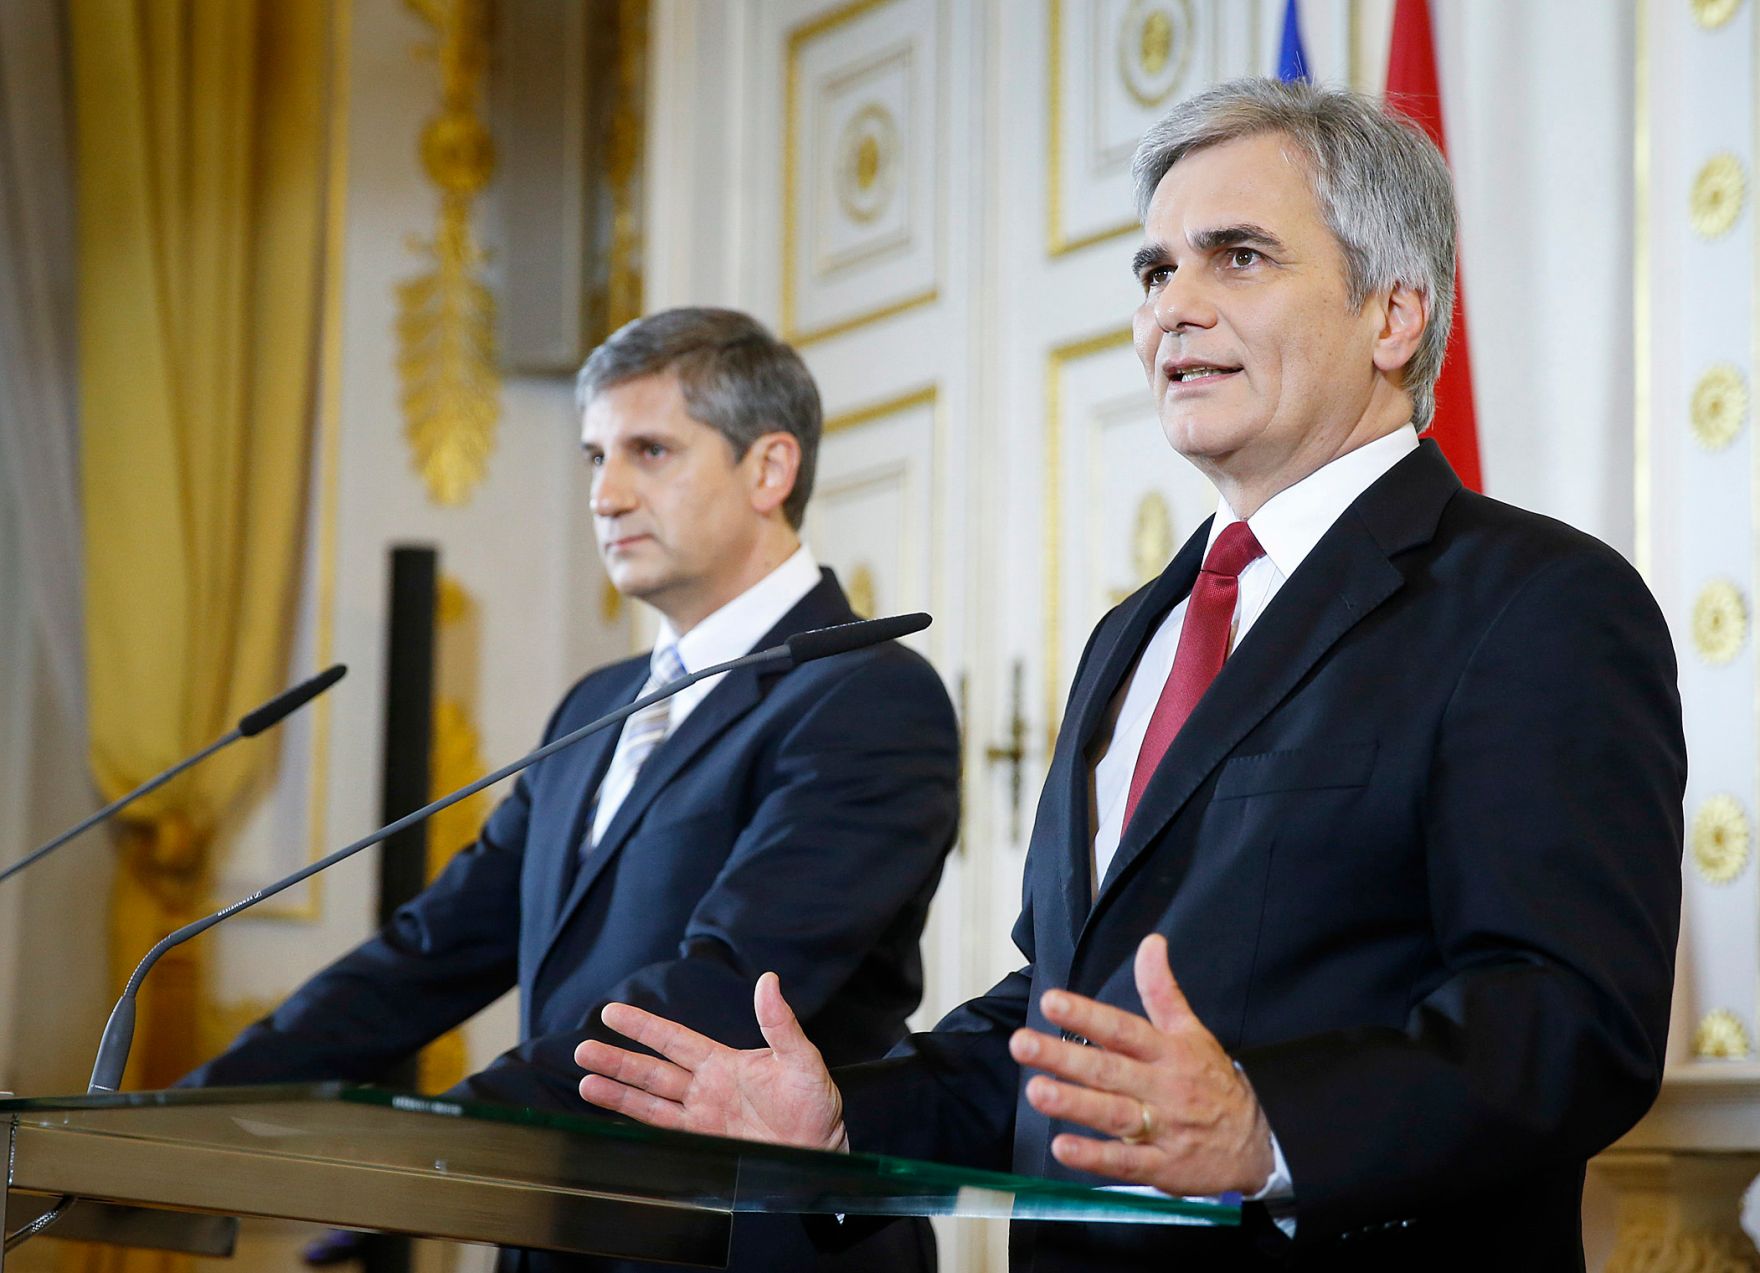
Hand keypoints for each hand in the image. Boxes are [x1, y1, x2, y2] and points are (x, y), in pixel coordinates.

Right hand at [575, 971, 848, 1151]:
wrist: (822, 1154)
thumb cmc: (816, 1106)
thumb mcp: (802, 1060)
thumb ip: (779, 1024)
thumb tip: (768, 980)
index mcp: (724, 1062)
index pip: (674, 1039)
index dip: (643, 1027)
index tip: (612, 1013)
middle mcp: (706, 1087)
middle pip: (652, 1070)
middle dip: (617, 1059)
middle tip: (582, 1049)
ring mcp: (702, 1117)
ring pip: (649, 1100)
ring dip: (617, 1091)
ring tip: (585, 1080)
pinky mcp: (703, 1144)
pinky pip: (663, 1130)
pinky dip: (636, 1124)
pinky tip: (611, 1118)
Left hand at [1008, 934, 1273, 1195]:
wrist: (1259, 1143)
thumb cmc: (1212, 1082)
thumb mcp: (1192, 1031)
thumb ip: (1163, 990)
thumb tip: (1151, 942)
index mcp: (1167, 1052)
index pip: (1123, 1029)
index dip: (1087, 1015)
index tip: (1052, 1002)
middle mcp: (1163, 1088)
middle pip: (1109, 1070)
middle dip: (1064, 1057)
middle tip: (1023, 1045)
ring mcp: (1163, 1128)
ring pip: (1114, 1115)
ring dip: (1075, 1104)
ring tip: (1037, 1092)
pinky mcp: (1162, 1167)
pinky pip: (1126, 1163)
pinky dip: (1094, 1158)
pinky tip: (1063, 1148)